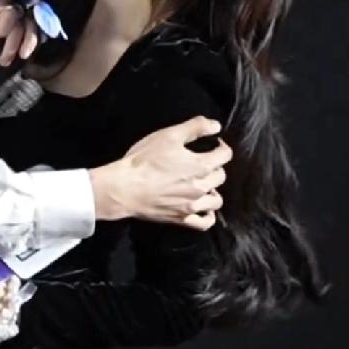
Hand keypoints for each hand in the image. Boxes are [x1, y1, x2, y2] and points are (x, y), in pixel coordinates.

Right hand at [89, 116, 231, 229]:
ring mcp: (193, 206)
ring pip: (216, 200)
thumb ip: (195, 127)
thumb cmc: (144, 160)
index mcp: (202, 165)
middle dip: (215, 166)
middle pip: (221, 176)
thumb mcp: (168, 135)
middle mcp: (202, 187)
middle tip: (202, 161)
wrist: (124, 188)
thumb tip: (216, 126)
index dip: (221, 146)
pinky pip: (204, 223)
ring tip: (202, 184)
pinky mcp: (182, 219)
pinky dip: (208, 216)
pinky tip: (203, 208)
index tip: (213, 144)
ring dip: (213, 190)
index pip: (225, 155)